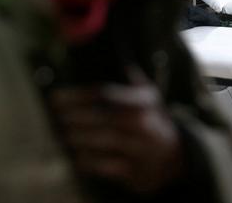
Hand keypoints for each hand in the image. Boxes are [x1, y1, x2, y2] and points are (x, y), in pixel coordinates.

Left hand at [48, 65, 183, 194]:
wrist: (176, 158)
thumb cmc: (154, 121)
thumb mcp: (150, 97)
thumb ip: (133, 79)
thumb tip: (118, 60)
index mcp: (142, 102)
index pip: (104, 94)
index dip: (77, 95)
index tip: (55, 97)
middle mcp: (141, 124)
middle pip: (99, 117)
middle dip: (74, 117)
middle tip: (57, 117)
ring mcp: (138, 149)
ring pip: (100, 142)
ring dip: (78, 138)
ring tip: (64, 135)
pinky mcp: (134, 171)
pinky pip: (105, 167)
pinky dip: (88, 162)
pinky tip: (77, 157)